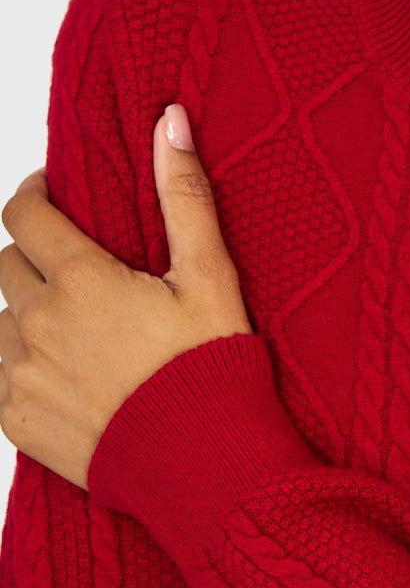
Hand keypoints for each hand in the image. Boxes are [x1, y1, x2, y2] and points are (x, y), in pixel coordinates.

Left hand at [0, 105, 251, 489]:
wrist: (202, 468)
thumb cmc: (210, 369)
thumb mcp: (209, 275)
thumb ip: (183, 194)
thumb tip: (169, 120)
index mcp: (81, 279)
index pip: (23, 214)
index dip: (32, 196)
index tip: (50, 196)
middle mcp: (38, 323)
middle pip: (6, 265)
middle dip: (35, 257)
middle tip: (79, 271)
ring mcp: (20, 374)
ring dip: (26, 314)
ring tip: (76, 328)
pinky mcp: (15, 420)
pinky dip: (21, 365)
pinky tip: (67, 373)